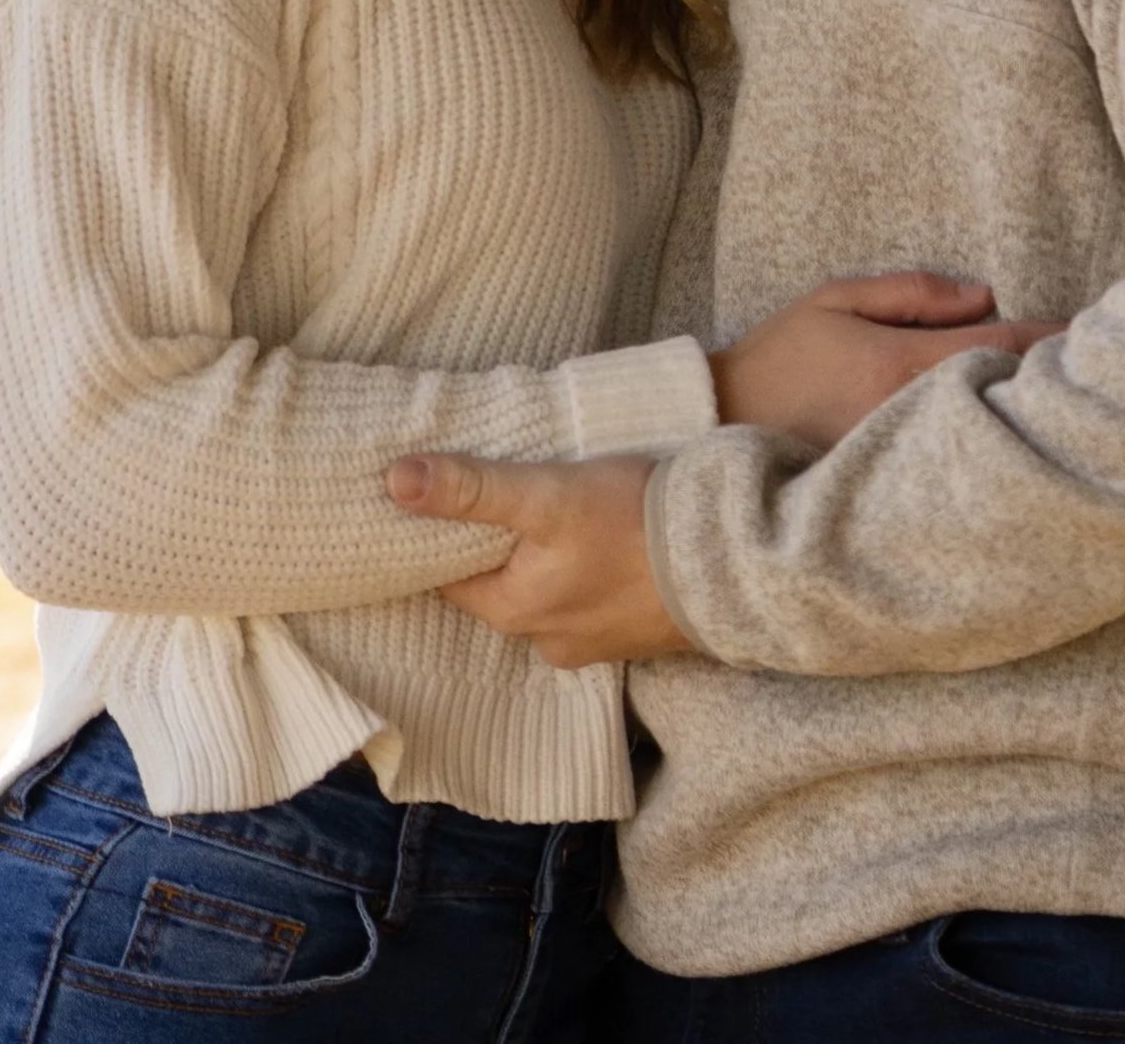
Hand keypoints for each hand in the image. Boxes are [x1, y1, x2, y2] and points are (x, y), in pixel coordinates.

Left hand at [384, 454, 682, 667]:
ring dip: (542, 560)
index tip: (433, 500)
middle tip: (494, 495)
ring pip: (544, 593)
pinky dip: (583, 572)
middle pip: (498, 586)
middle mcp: (546, 642)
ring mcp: (594, 643)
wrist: (730, 562)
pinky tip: (598, 541)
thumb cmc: (632, 524)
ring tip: (549, 514)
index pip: (449, 576)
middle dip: (493, 546)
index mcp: (514, 613)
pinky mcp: (633, 631)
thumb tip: (394, 482)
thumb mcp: (545, 495)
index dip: (439, 535)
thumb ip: (471, 489)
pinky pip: (588, 599)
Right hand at [709, 271, 1062, 450]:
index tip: (1085, 333)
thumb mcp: (834, 300)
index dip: (1048, 339)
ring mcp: (904, 464)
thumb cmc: (777, 358)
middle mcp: (910, 419)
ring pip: (985, 440)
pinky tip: (1007, 447)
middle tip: (1096, 373)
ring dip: (1020, 421)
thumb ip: (912, 292)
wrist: (719, 427)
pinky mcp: (894, 495)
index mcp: (898, 365)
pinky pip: (956, 470)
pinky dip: (986, 454)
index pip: (997, 349)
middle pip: (1004, 402)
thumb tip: (985, 295)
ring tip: (1065, 410)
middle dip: (1047, 387)